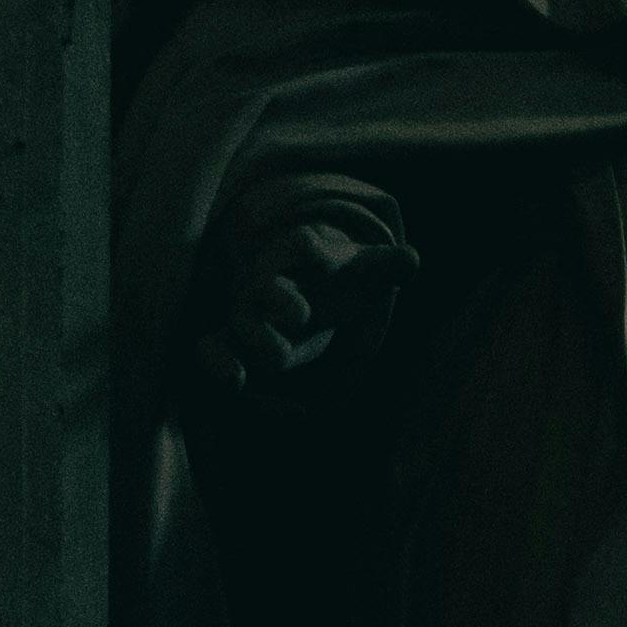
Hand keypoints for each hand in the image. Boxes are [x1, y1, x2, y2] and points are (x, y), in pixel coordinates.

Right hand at [197, 193, 414, 390]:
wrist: (302, 295)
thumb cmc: (335, 280)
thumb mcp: (362, 272)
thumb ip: (383, 266)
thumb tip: (412, 258)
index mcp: (297, 257)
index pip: (301, 245)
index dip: (310, 249)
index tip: (324, 257)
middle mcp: (268, 283)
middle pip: (267, 287)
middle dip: (279, 299)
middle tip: (303, 314)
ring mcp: (248, 314)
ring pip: (241, 322)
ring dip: (256, 338)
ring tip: (278, 355)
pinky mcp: (233, 343)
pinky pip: (215, 349)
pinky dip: (220, 363)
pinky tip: (235, 381)